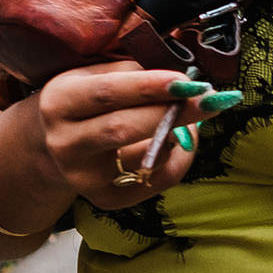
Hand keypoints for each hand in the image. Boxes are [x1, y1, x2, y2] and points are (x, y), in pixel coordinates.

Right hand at [36, 62, 242, 208]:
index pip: (106, 93)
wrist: (63, 142)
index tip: (188, 81)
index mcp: (59, 102)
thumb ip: (136, 73)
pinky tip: (181, 140)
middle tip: (213, 98)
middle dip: (174, 112)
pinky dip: (181, 158)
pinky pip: (159, 180)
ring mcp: (83, 177)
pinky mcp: (105, 199)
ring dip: (179, 133)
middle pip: (124, 129)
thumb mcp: (99, 74)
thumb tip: (183, 81)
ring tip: (192, 114)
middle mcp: (65, 143)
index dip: (150, 86)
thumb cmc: (93, 99)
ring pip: (146, 157)